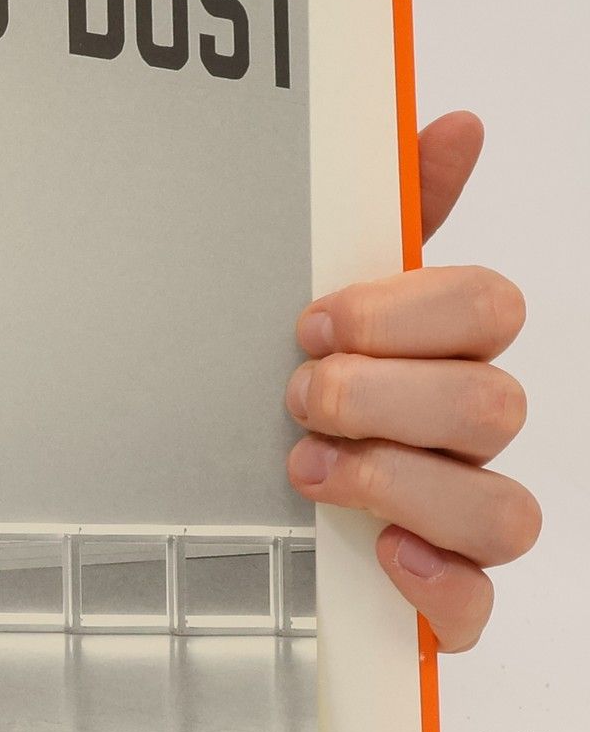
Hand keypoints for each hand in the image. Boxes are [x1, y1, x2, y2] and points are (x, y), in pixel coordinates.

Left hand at [285, 111, 537, 651]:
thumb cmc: (293, 384)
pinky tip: (381, 554)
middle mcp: (465, 435)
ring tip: (310, 469)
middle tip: (299, 396)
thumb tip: (453, 124)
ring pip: (502, 509)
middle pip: (493, 404)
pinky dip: (436, 585)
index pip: (487, 307)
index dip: (401, 312)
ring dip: (398, 483)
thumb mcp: (315, 292)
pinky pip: (476, 607)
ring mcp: (459, 519)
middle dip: (382, 396)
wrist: (229, 495)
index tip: (313, 322)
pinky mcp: (438, 598)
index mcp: (445, 350)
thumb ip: (385, 216)